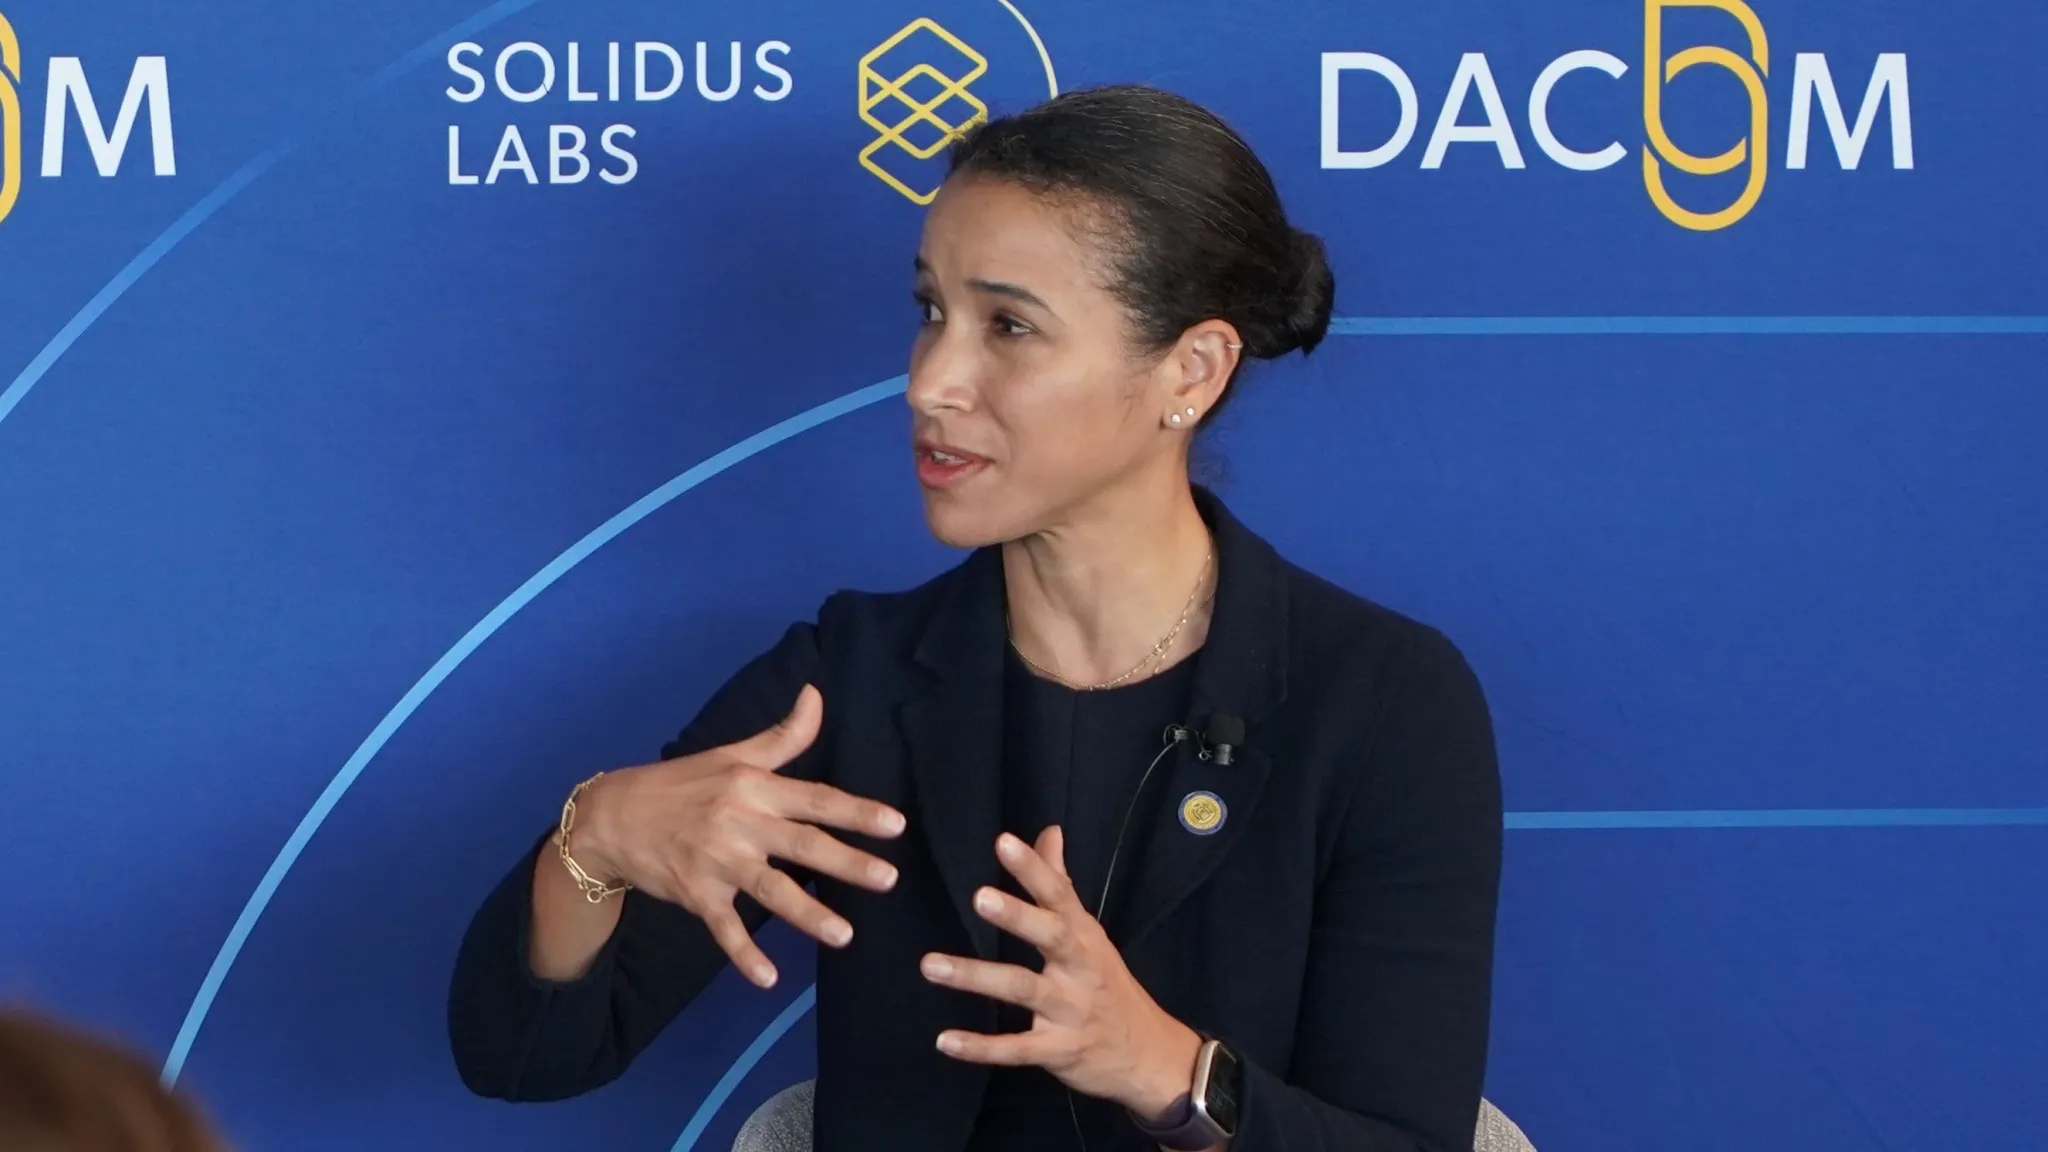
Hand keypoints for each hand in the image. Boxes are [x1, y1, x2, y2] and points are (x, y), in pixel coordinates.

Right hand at [574, 684, 905, 987]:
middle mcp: (740, 822)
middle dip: (847, 863)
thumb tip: (817, 695)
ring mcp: (717, 862)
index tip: (895, 825)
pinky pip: (724, 928)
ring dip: (807, 913)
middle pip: (802, 845)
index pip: (815, 798)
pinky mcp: (696, 894)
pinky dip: (744, 955)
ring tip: (843, 935)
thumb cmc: (681, 784)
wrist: (612, 816)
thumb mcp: (731, 754)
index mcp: (754, 787)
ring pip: (769, 889)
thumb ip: (782, 736)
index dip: (856, 811)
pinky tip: (769, 979)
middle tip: (888, 879)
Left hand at [920, 827, 1204, 1118]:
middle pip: (1050, 936)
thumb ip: (1061, 883)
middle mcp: (1080, 968)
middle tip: (979, 897)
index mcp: (1083, 935)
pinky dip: (981, 1047)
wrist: (1149, 1054)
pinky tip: (945, 1041)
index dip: (1033, 869)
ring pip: (1023, 989)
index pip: (1059, 894)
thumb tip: (1049, 831)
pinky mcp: (1059, 1050)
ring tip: (931, 966)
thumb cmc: (1108, 984)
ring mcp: (1070, 1010)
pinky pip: (1017, 1049)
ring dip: (977, 977)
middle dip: (1017, 916)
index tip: (1003, 842)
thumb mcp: (1090, 933)